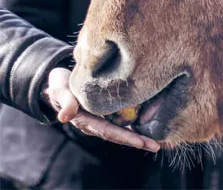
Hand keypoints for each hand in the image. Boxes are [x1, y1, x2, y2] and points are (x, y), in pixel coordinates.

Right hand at [43, 67, 159, 152]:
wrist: (62, 81)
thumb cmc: (61, 84)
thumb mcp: (60, 88)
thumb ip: (64, 100)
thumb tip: (65, 117)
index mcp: (86, 121)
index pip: (108, 131)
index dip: (125, 136)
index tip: (140, 142)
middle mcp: (96, 124)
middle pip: (119, 135)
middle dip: (137, 141)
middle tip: (156, 146)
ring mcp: (103, 120)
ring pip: (124, 130)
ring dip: (140, 137)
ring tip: (157, 143)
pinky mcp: (109, 113)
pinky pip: (124, 121)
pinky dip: (137, 125)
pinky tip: (152, 127)